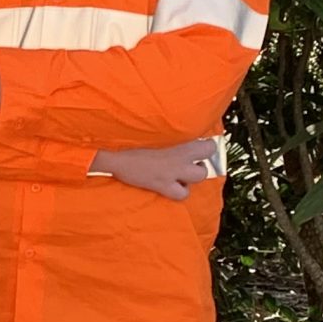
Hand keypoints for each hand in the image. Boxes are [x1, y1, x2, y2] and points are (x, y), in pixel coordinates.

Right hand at [94, 137, 224, 200]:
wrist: (114, 155)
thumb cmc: (128, 140)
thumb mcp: (150, 131)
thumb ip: (166, 131)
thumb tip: (171, 127)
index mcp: (179, 137)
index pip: (208, 141)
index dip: (204, 145)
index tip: (196, 145)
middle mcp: (181, 154)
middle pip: (208, 153)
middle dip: (202, 157)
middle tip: (190, 160)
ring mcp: (174, 171)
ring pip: (200, 176)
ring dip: (192, 176)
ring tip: (181, 174)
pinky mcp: (163, 185)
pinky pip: (182, 194)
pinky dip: (179, 192)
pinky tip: (170, 186)